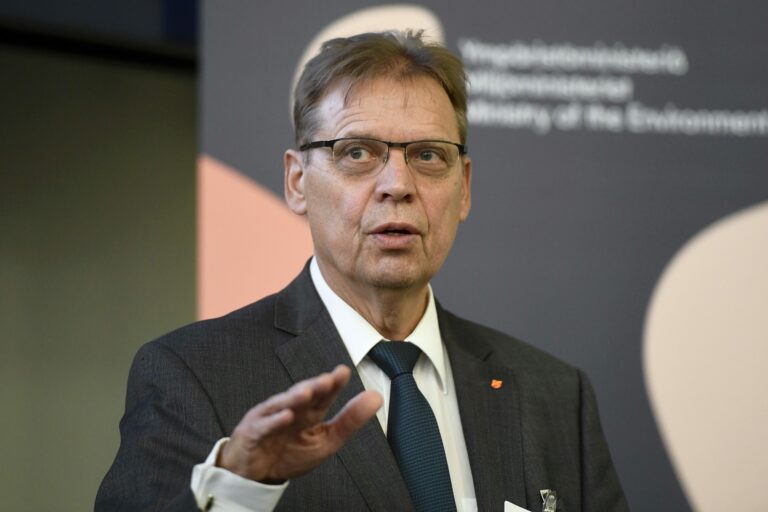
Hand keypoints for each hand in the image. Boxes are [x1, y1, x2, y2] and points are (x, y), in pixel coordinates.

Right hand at [217, 364, 382, 482]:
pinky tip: (286, 416)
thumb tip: (376, 397)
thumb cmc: (291, 453)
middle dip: (315, 386)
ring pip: (282, 404)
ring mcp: (269, 418)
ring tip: (308, 391)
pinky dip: (274, 421)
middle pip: (303, 394)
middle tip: (328, 379)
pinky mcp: (253, 432)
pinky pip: (264, 426)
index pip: (323, 395)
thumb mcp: (326, 440)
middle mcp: (290, 409)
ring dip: (295, 398)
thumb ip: (350, 420)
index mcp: (309, 411)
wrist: (258, 475)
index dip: (333, 384)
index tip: (343, 372)